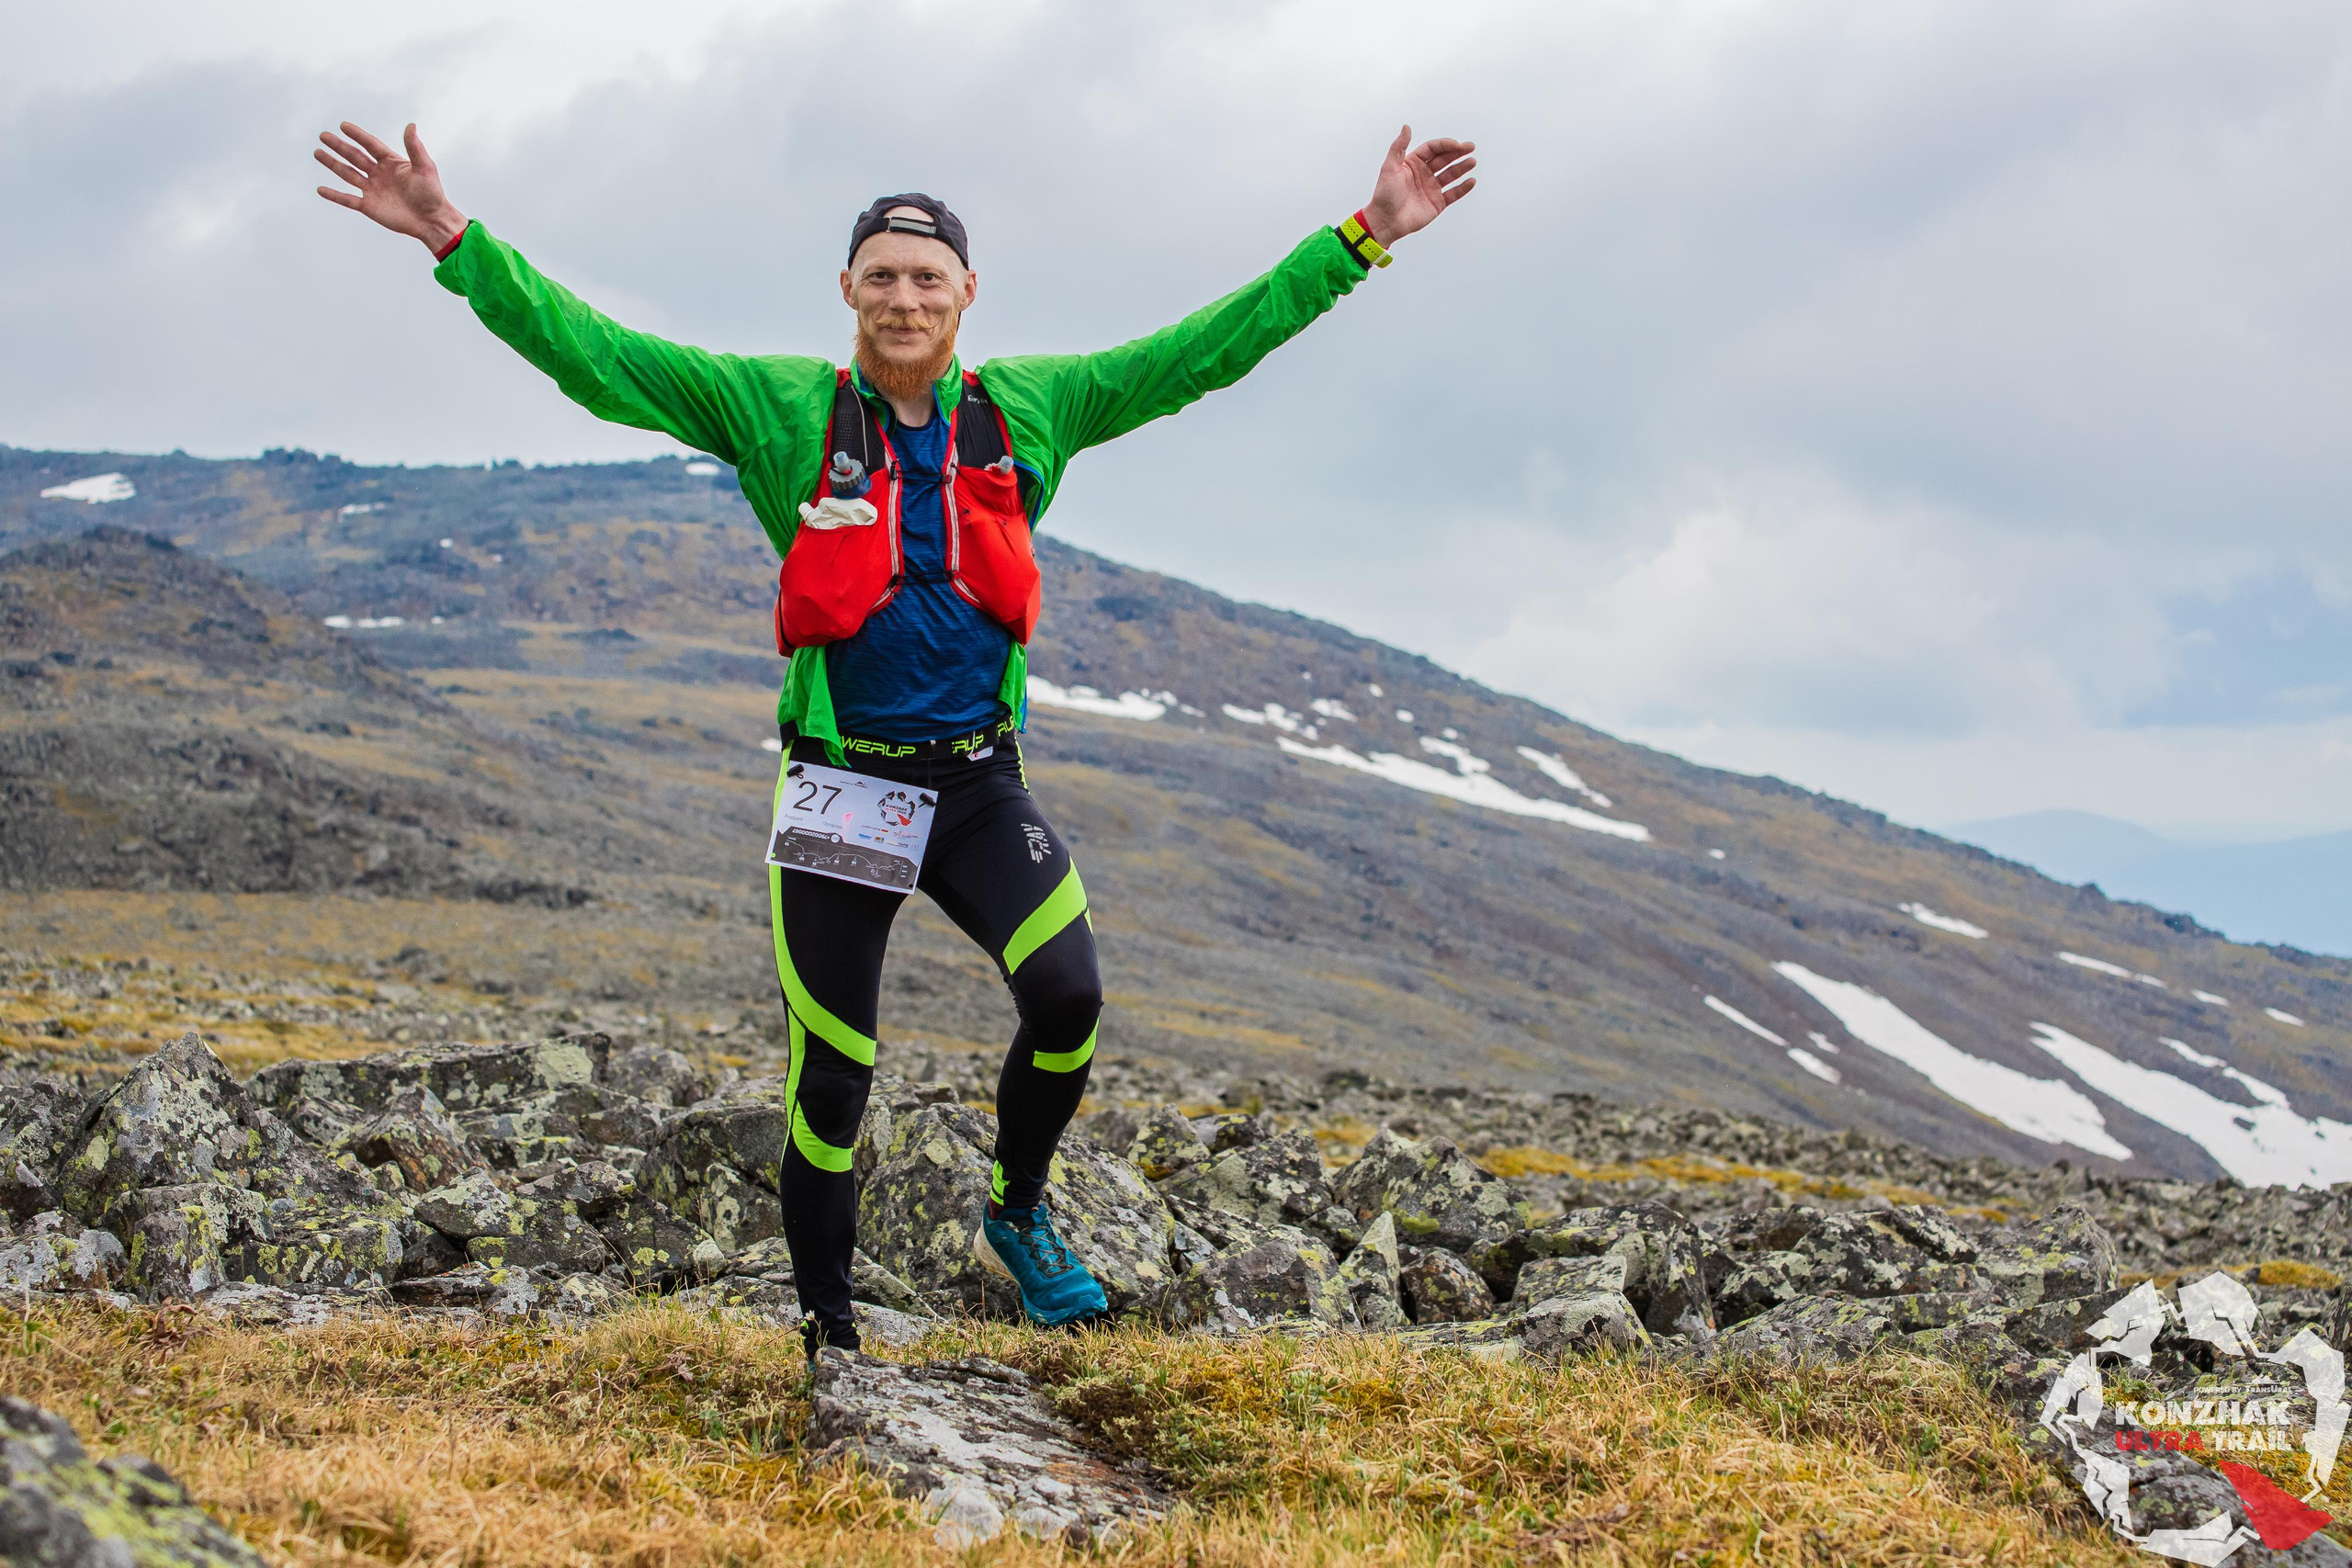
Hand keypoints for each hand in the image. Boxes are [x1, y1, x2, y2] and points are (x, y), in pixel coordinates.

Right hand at [315, 122, 468, 254]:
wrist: (431, 221)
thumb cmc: (432, 194)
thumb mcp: (425, 167)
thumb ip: (415, 148)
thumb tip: (411, 125)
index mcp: (391, 163)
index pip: (371, 145)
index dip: (357, 135)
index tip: (343, 125)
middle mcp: (379, 174)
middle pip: (355, 157)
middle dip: (339, 146)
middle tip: (323, 136)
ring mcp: (373, 190)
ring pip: (348, 174)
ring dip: (332, 164)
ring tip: (317, 152)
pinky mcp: (369, 207)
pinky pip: (348, 200)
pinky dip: (334, 195)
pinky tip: (320, 189)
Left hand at [1360, 126, 1476, 246]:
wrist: (1385, 221)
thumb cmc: (1384, 194)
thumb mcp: (1389, 167)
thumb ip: (1399, 147)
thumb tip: (1406, 127)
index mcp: (1413, 163)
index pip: (1433, 149)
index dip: (1445, 145)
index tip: (1456, 144)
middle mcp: (1424, 174)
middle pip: (1444, 159)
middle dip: (1458, 152)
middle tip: (1470, 147)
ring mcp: (1431, 188)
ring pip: (1451, 175)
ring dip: (1462, 167)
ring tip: (1472, 162)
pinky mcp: (1437, 203)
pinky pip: (1453, 194)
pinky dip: (1463, 188)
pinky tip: (1471, 181)